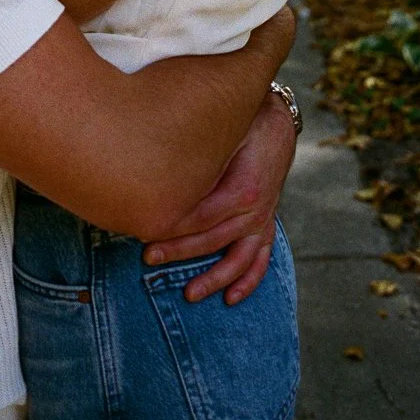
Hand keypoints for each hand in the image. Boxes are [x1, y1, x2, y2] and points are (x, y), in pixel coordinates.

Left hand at [141, 90, 296, 305]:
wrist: (274, 120)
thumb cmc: (241, 124)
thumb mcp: (222, 135)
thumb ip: (198, 158)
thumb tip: (159, 171)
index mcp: (244, 189)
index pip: (202, 219)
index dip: (174, 230)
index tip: (145, 236)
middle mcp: (256, 210)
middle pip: (213, 240)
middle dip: (179, 252)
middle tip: (148, 258)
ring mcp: (263, 219)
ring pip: (238, 258)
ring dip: (213, 278)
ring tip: (189, 294)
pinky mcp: (265, 222)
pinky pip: (260, 258)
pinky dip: (248, 281)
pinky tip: (231, 298)